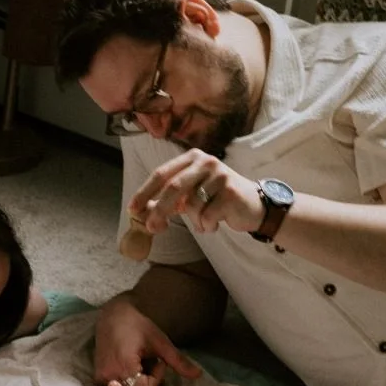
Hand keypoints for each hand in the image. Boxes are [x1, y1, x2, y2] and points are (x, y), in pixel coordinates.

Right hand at [94, 299, 201, 385]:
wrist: (113, 314)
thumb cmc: (138, 325)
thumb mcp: (161, 342)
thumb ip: (178, 361)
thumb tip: (199, 375)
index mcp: (125, 366)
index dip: (156, 377)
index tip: (158, 361)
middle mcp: (109, 375)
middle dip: (147, 380)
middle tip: (148, 362)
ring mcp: (101, 377)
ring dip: (136, 381)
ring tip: (139, 363)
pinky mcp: (97, 376)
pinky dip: (126, 381)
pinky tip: (129, 366)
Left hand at [128, 151, 262, 238]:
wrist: (253, 205)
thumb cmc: (216, 199)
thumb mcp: (191, 195)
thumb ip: (169, 199)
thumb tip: (142, 212)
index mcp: (192, 158)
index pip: (161, 174)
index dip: (145, 192)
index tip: (133, 209)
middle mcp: (206, 161)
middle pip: (174, 187)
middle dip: (160, 209)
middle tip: (151, 227)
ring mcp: (220, 175)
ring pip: (192, 205)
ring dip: (194, 220)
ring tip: (205, 221)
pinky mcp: (231, 191)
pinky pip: (207, 215)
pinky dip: (207, 225)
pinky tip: (216, 223)